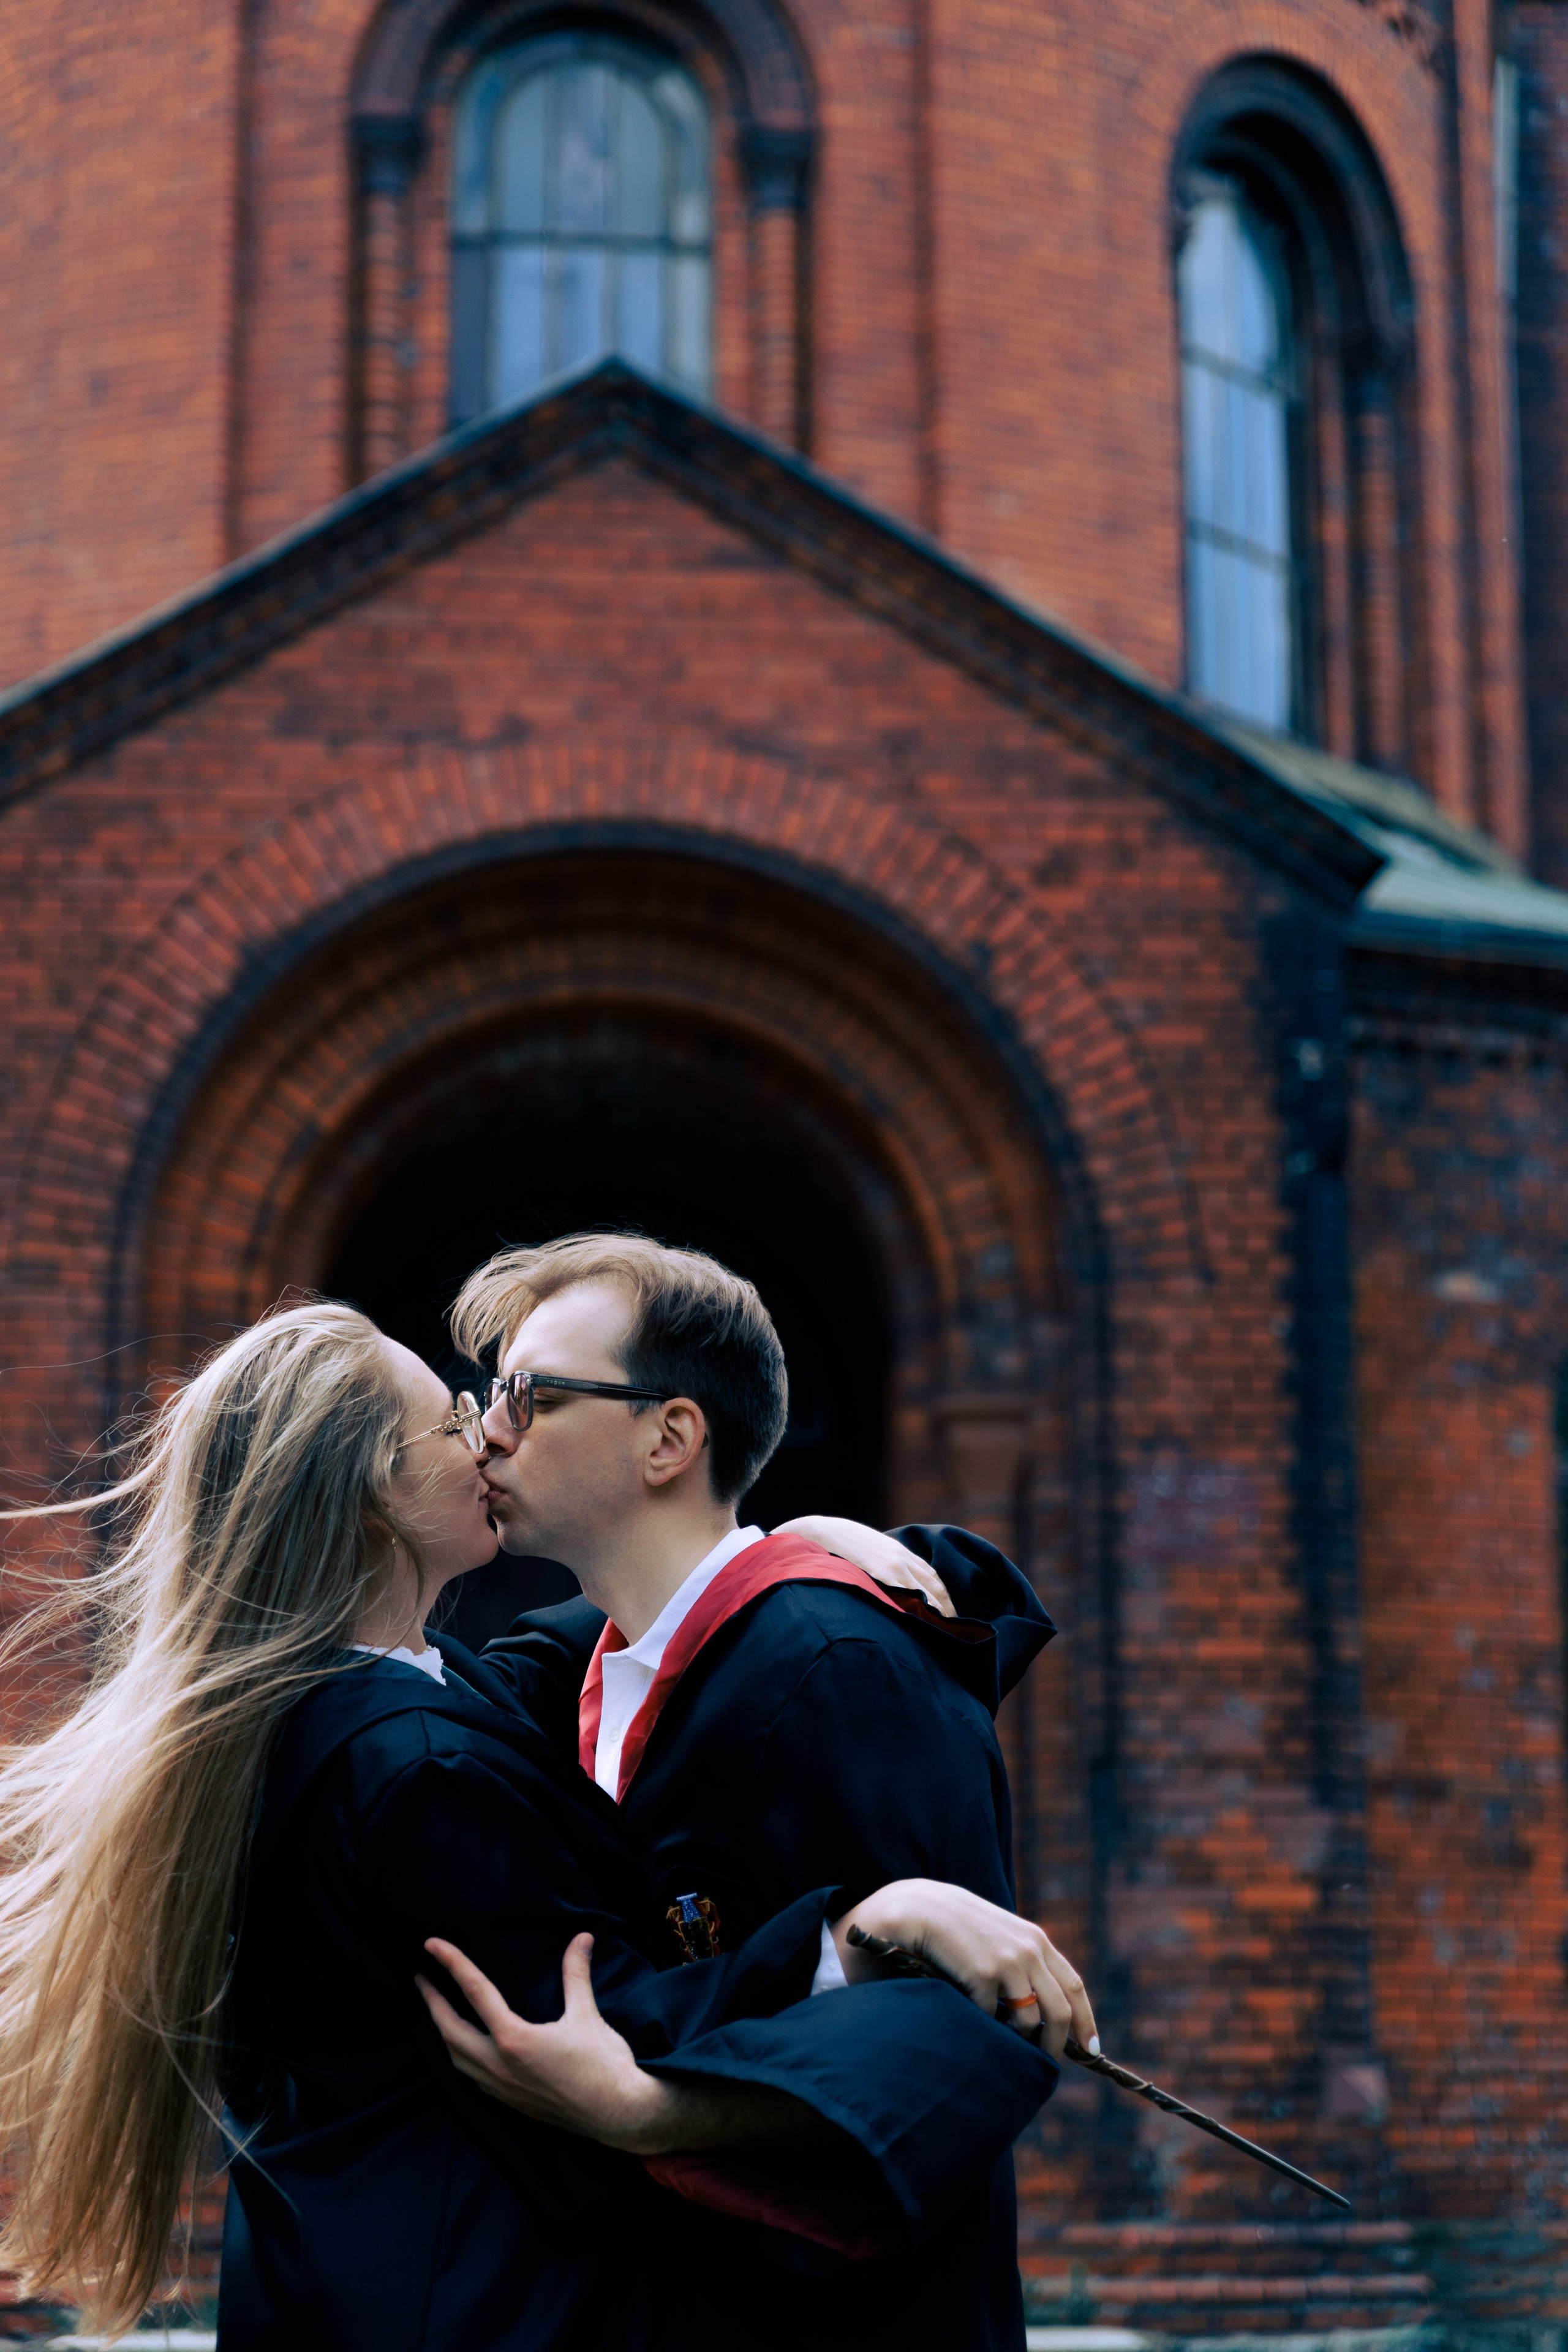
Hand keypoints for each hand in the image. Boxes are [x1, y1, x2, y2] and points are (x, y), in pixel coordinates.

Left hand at [418, 1934, 826, 2154]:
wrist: (617, 2115)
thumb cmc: (604, 2063)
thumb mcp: (587, 2014)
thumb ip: (576, 1974)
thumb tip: (582, 1937)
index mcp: (514, 2039)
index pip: (474, 1992)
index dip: (451, 1965)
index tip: (431, 1946)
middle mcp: (500, 2066)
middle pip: (449, 2031)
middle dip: (431, 2003)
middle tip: (420, 1980)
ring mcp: (502, 2089)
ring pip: (456, 2059)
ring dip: (441, 2033)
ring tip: (437, 2013)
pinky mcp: (510, 2104)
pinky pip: (471, 2078)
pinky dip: (458, 2058)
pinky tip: (464, 2051)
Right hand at [774, 1516, 955, 1618]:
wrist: (825, 1532)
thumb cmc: (844, 1545)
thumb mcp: (871, 1550)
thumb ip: (884, 1564)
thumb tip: (890, 1586)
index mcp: (901, 1553)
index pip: (933, 1577)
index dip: (945, 1596)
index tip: (951, 1614)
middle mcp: (903, 1559)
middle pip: (935, 1586)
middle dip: (946, 1607)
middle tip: (954, 1627)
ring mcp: (894, 1565)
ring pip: (925, 1592)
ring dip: (936, 1611)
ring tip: (942, 1631)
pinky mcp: (882, 1572)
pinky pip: (905, 1594)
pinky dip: (916, 1608)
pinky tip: (922, 1622)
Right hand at [835, 1879, 1096, 2059]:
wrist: (919, 1909)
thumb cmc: (959, 1929)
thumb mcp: (1001, 1938)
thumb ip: (1025, 1963)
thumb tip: (1044, 2011)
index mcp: (1037, 1941)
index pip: (1073, 1986)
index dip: (1085, 2020)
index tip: (1091, 2049)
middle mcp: (1029, 1950)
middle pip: (1059, 2011)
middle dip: (1056, 2045)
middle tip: (1047, 2065)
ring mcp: (1008, 1961)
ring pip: (1029, 2020)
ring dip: (1018, 2039)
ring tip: (1002, 2042)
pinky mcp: (983, 1973)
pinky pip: (992, 2017)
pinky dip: (984, 2024)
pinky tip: (969, 2016)